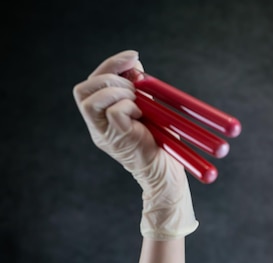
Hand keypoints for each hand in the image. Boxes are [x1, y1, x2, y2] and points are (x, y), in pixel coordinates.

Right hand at [73, 50, 197, 238]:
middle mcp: (96, 126)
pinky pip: (114, 112)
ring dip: (119, 91)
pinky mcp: (116, 139)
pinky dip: (129, 106)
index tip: (134, 57)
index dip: (110, 65)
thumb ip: (138, 88)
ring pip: (90, 98)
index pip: (91, 83)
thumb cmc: (160, 143)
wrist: (167, 174)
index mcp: (102, 117)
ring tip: (139, 103)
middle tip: (137, 88)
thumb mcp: (148, 108)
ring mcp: (103, 133)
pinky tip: (141, 115)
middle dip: (112, 78)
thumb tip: (134, 64)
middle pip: (83, 89)